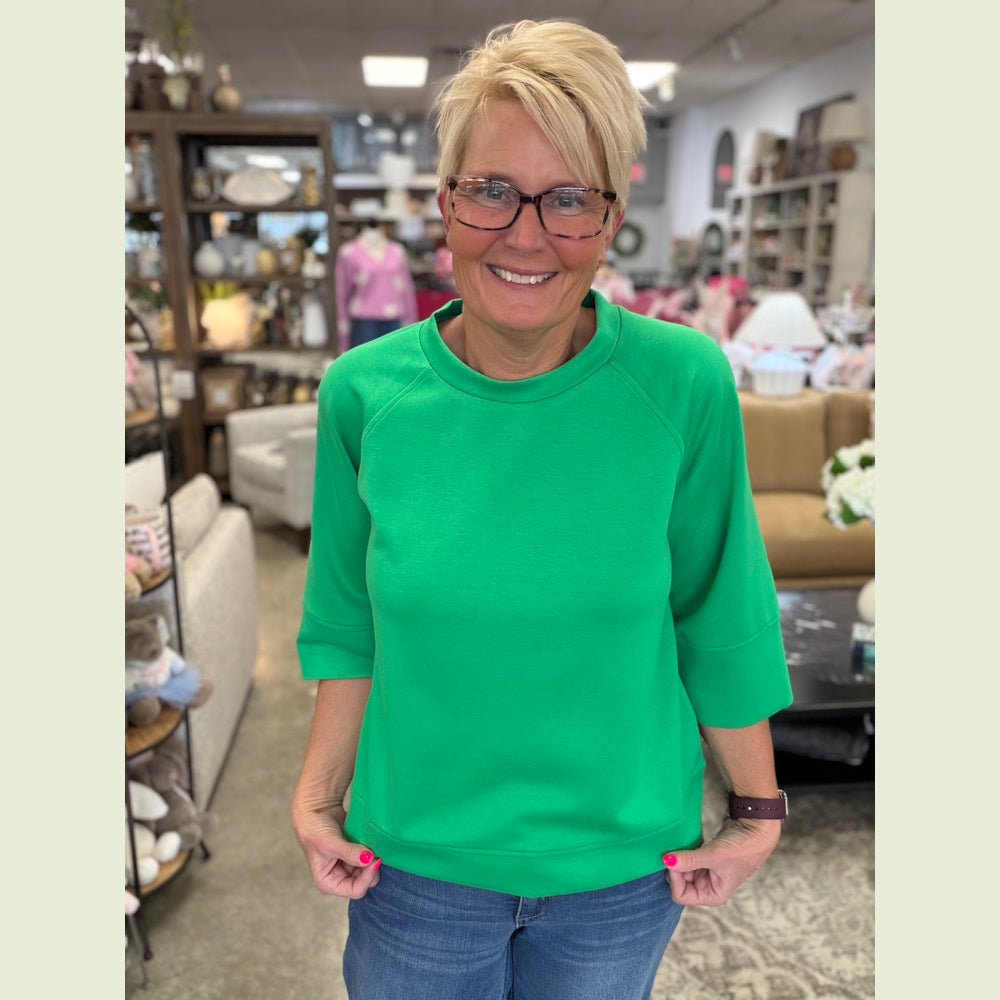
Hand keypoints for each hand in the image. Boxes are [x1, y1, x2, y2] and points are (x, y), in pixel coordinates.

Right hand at [292, 802, 379, 898]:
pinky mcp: (355, 853)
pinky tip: (372, 842)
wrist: (316, 809)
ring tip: (371, 845)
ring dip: (372, 859)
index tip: (374, 860)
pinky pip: (369, 857)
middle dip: (370, 868)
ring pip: (368, 869)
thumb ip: (349, 853)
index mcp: (328, 883)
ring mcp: (348, 865)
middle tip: (375, 852)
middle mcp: (339, 877)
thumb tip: (369, 859)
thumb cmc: (315, 829)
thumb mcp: (330, 843)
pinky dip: (372, 851)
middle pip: (365, 881)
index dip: (366, 878)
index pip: (355, 890)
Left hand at [663, 817, 780, 906]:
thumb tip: (665, 860)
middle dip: (675, 867)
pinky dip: (684, 851)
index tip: (674, 860)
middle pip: (679, 882)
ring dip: (679, 858)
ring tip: (682, 845)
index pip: (681, 895)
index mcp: (712, 895)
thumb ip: (689, 860)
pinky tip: (688, 842)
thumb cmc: (741, 848)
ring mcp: (706, 872)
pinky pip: (687, 858)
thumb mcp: (713, 856)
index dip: (675, 878)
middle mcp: (708, 887)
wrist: (755, 829)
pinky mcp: (705, 858)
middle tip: (675, 850)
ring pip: (682, 869)